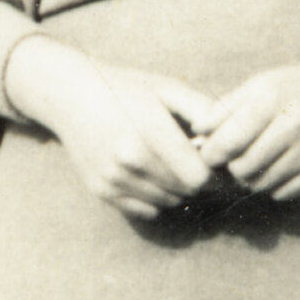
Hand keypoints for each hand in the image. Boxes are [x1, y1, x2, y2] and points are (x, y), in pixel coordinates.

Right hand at [4, 36, 221, 222]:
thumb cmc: (126, 89)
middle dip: (197, 179)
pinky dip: (156, 199)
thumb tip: (230, 138)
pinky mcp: (101, 191)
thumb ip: (204, 110)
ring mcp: (112, 179)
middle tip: (193, 160)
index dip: (213, 170)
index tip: (211, 156)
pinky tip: (152, 176)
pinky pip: (146, 211)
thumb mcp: (167, 88)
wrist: (70, 96)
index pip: (199, 177)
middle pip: (186, 191)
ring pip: (168, 202)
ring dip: (177, 189)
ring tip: (171, 165)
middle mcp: (128, 161)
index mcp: (148, 133)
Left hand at [195, 42, 299, 203]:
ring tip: (255, 161)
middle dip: (231, 167)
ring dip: (251, 178)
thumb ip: (225, 109)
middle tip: (234, 158)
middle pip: (241, 168)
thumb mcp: (260, 85)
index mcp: (272, 99)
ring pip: (260, 184)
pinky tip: (277, 167)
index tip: (211, 151)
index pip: (227, 142)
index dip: (211, 153)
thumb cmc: (297, 87)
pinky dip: (273, 186)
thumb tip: (196, 132)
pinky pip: (282, 193)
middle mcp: (294, 125)